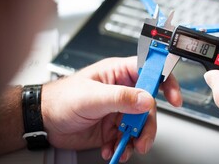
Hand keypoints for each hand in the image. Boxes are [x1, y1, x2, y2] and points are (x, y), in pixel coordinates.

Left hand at [42, 56, 181, 161]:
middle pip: (150, 104)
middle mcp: (123, 90)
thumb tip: (147, 98)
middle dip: (148, 123)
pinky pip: (128, 137)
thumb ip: (121, 97)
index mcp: (119, 73)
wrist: (44, 121)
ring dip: (137, 138)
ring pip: (141, 123)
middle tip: (142, 137)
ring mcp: (119, 109)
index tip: (175, 97)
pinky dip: (123, 146)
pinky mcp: (113, 126)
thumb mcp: (92, 96)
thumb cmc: (61, 98)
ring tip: (127, 148)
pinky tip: (111, 149)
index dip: (166, 80)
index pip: (150, 70)